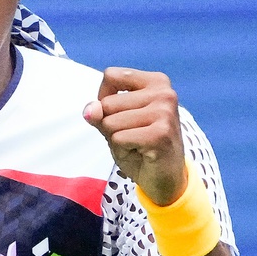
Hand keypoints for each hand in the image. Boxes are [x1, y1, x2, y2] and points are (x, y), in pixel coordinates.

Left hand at [82, 67, 187, 206]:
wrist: (166, 179)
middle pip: (107, 103)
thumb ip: (101, 112)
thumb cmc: (141, 147)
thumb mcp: (115, 124)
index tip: (123, 115)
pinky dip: (123, 150)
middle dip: (111, 125)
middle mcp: (164, 92)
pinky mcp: (160, 134)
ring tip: (138, 145)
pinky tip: (142, 153)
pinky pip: (119, 138)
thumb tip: (90, 110)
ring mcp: (164, 112)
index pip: (110, 76)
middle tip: (134, 137)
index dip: (104, 100)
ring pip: (111, 122)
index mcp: (156, 82)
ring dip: (117, 139)